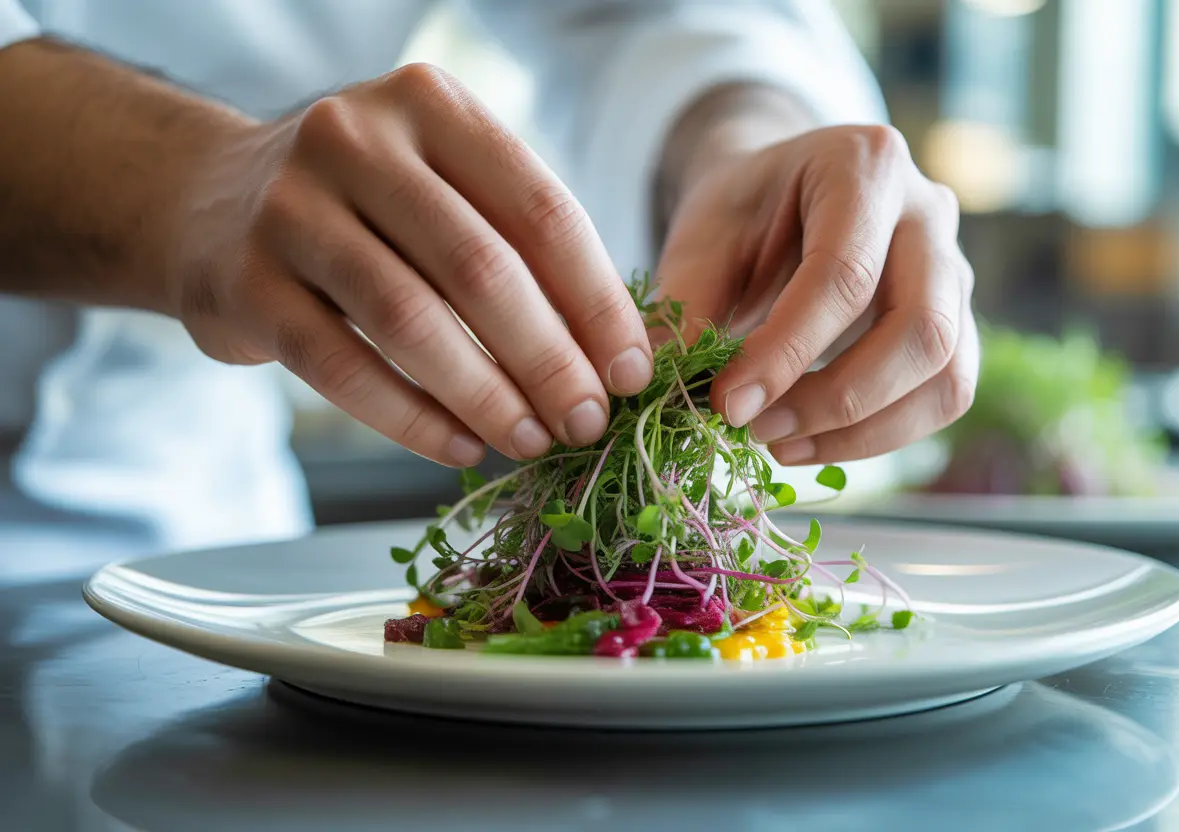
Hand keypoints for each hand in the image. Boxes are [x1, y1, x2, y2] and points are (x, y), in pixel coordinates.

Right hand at [168, 64, 652, 466]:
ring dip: (486, 396)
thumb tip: (612, 354)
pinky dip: (412, 418)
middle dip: (550, 360)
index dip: (598, 302)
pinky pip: (344, 367)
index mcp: (431, 106)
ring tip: (532, 440)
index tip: (632, 372)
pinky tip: (460, 447)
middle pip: (481, 268)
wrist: (206, 199)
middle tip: (589, 422)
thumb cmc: (363, 205)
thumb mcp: (441, 186)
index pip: (541, 210)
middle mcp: (357, 139)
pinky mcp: (245, 283)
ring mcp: (291, 207)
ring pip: (412, 320)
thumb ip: (517, 245)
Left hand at [656, 124, 976, 464]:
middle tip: (758, 429)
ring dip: (864, 430)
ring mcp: (956, 268)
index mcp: (864, 164)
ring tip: (780, 444)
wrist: (778, 197)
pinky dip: (881, 434)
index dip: (786, 352)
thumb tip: (670, 385)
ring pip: (946, 373)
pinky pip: (945, 394)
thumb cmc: (740, 212)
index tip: (728, 405)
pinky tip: (812, 442)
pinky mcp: (957, 321)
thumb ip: (687, 303)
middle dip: (837, 399)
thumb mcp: (700, 237)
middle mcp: (930, 211)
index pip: (844, 274)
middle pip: (921, 328)